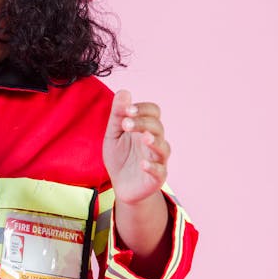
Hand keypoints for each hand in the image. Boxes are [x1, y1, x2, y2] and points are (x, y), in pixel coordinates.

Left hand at [102, 90, 170, 205]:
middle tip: (126, 124)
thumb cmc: (120, 157)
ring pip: (163, 147)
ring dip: (154, 141)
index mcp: (145, 128)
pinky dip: (153, 167)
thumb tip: (124, 92)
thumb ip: (118, 115)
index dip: (143, 108)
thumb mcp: (113, 135)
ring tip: (144, 138)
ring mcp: (158, 159)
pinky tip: (144, 164)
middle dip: (143, 123)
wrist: (122, 186)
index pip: (153, 112)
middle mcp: (154, 142)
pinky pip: (160, 171)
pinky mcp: (157, 178)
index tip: (127, 110)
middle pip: (157, 127)